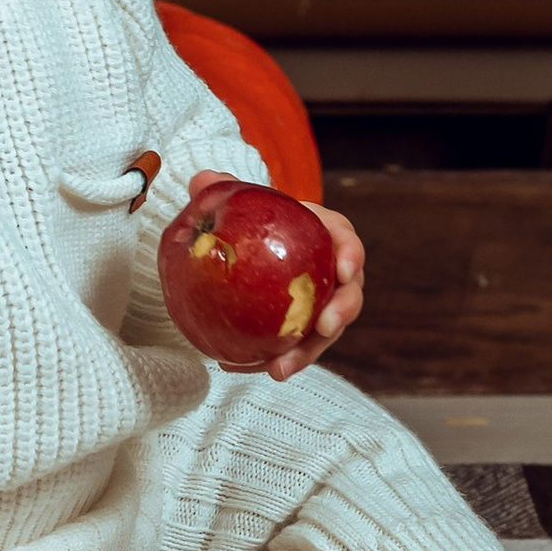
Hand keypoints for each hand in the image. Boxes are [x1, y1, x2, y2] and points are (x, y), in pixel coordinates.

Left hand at [179, 168, 365, 378]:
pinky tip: (239, 365)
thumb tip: (200, 181)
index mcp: (328, 237)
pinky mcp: (304, 331)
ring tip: (279, 369)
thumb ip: (226, 190)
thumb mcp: (248, 203)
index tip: (344, 268)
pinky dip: (273, 359)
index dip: (351, 255)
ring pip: (324, 334)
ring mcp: (322, 307)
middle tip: (324, 327)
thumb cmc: (264, 222)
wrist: (262, 249)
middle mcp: (334, 276)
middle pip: (349, 296)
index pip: (348, 242)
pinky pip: (295, 348)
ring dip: (306, 353)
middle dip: (341, 313)